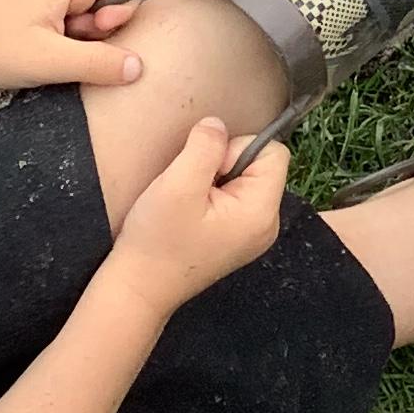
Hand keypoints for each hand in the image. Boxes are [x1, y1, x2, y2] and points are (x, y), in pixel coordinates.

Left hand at [0, 0, 146, 93]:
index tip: (96, 34)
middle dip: (103, 21)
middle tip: (71, 43)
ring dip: (84, 27)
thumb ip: (100, 63)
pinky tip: (45, 42)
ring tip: (54, 45)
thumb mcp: (50, 63)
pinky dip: (69, 24)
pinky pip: (73, 1)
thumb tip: (139, 67)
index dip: (123, 9)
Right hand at [110, 119, 288, 311]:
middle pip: (261, 165)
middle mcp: (268, 225)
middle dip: (225, 165)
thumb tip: (218, 124)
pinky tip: (191, 214)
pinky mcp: (237, 239)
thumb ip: (204, 146)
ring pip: (245, 180)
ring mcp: (254, 235)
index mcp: (262, 212)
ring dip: (216, 180)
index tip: (207, 171)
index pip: (274, 152)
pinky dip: (214, 197)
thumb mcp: (178, 183)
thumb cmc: (157, 239)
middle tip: (193, 189)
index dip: (237, 149)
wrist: (139, 288)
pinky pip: (235, 199)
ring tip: (190, 203)